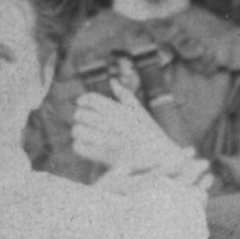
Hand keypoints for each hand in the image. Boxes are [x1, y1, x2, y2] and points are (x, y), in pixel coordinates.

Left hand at [72, 84, 191, 173]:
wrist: (161, 157)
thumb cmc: (150, 133)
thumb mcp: (140, 111)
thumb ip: (125, 95)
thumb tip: (113, 81)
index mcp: (119, 110)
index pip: (92, 99)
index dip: (83, 100)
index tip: (81, 104)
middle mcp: (112, 123)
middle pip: (81, 115)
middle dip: (80, 117)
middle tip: (83, 122)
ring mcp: (108, 140)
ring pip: (78, 131)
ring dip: (78, 132)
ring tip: (83, 134)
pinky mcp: (105, 156)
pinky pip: (80, 148)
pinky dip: (80, 146)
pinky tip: (86, 146)